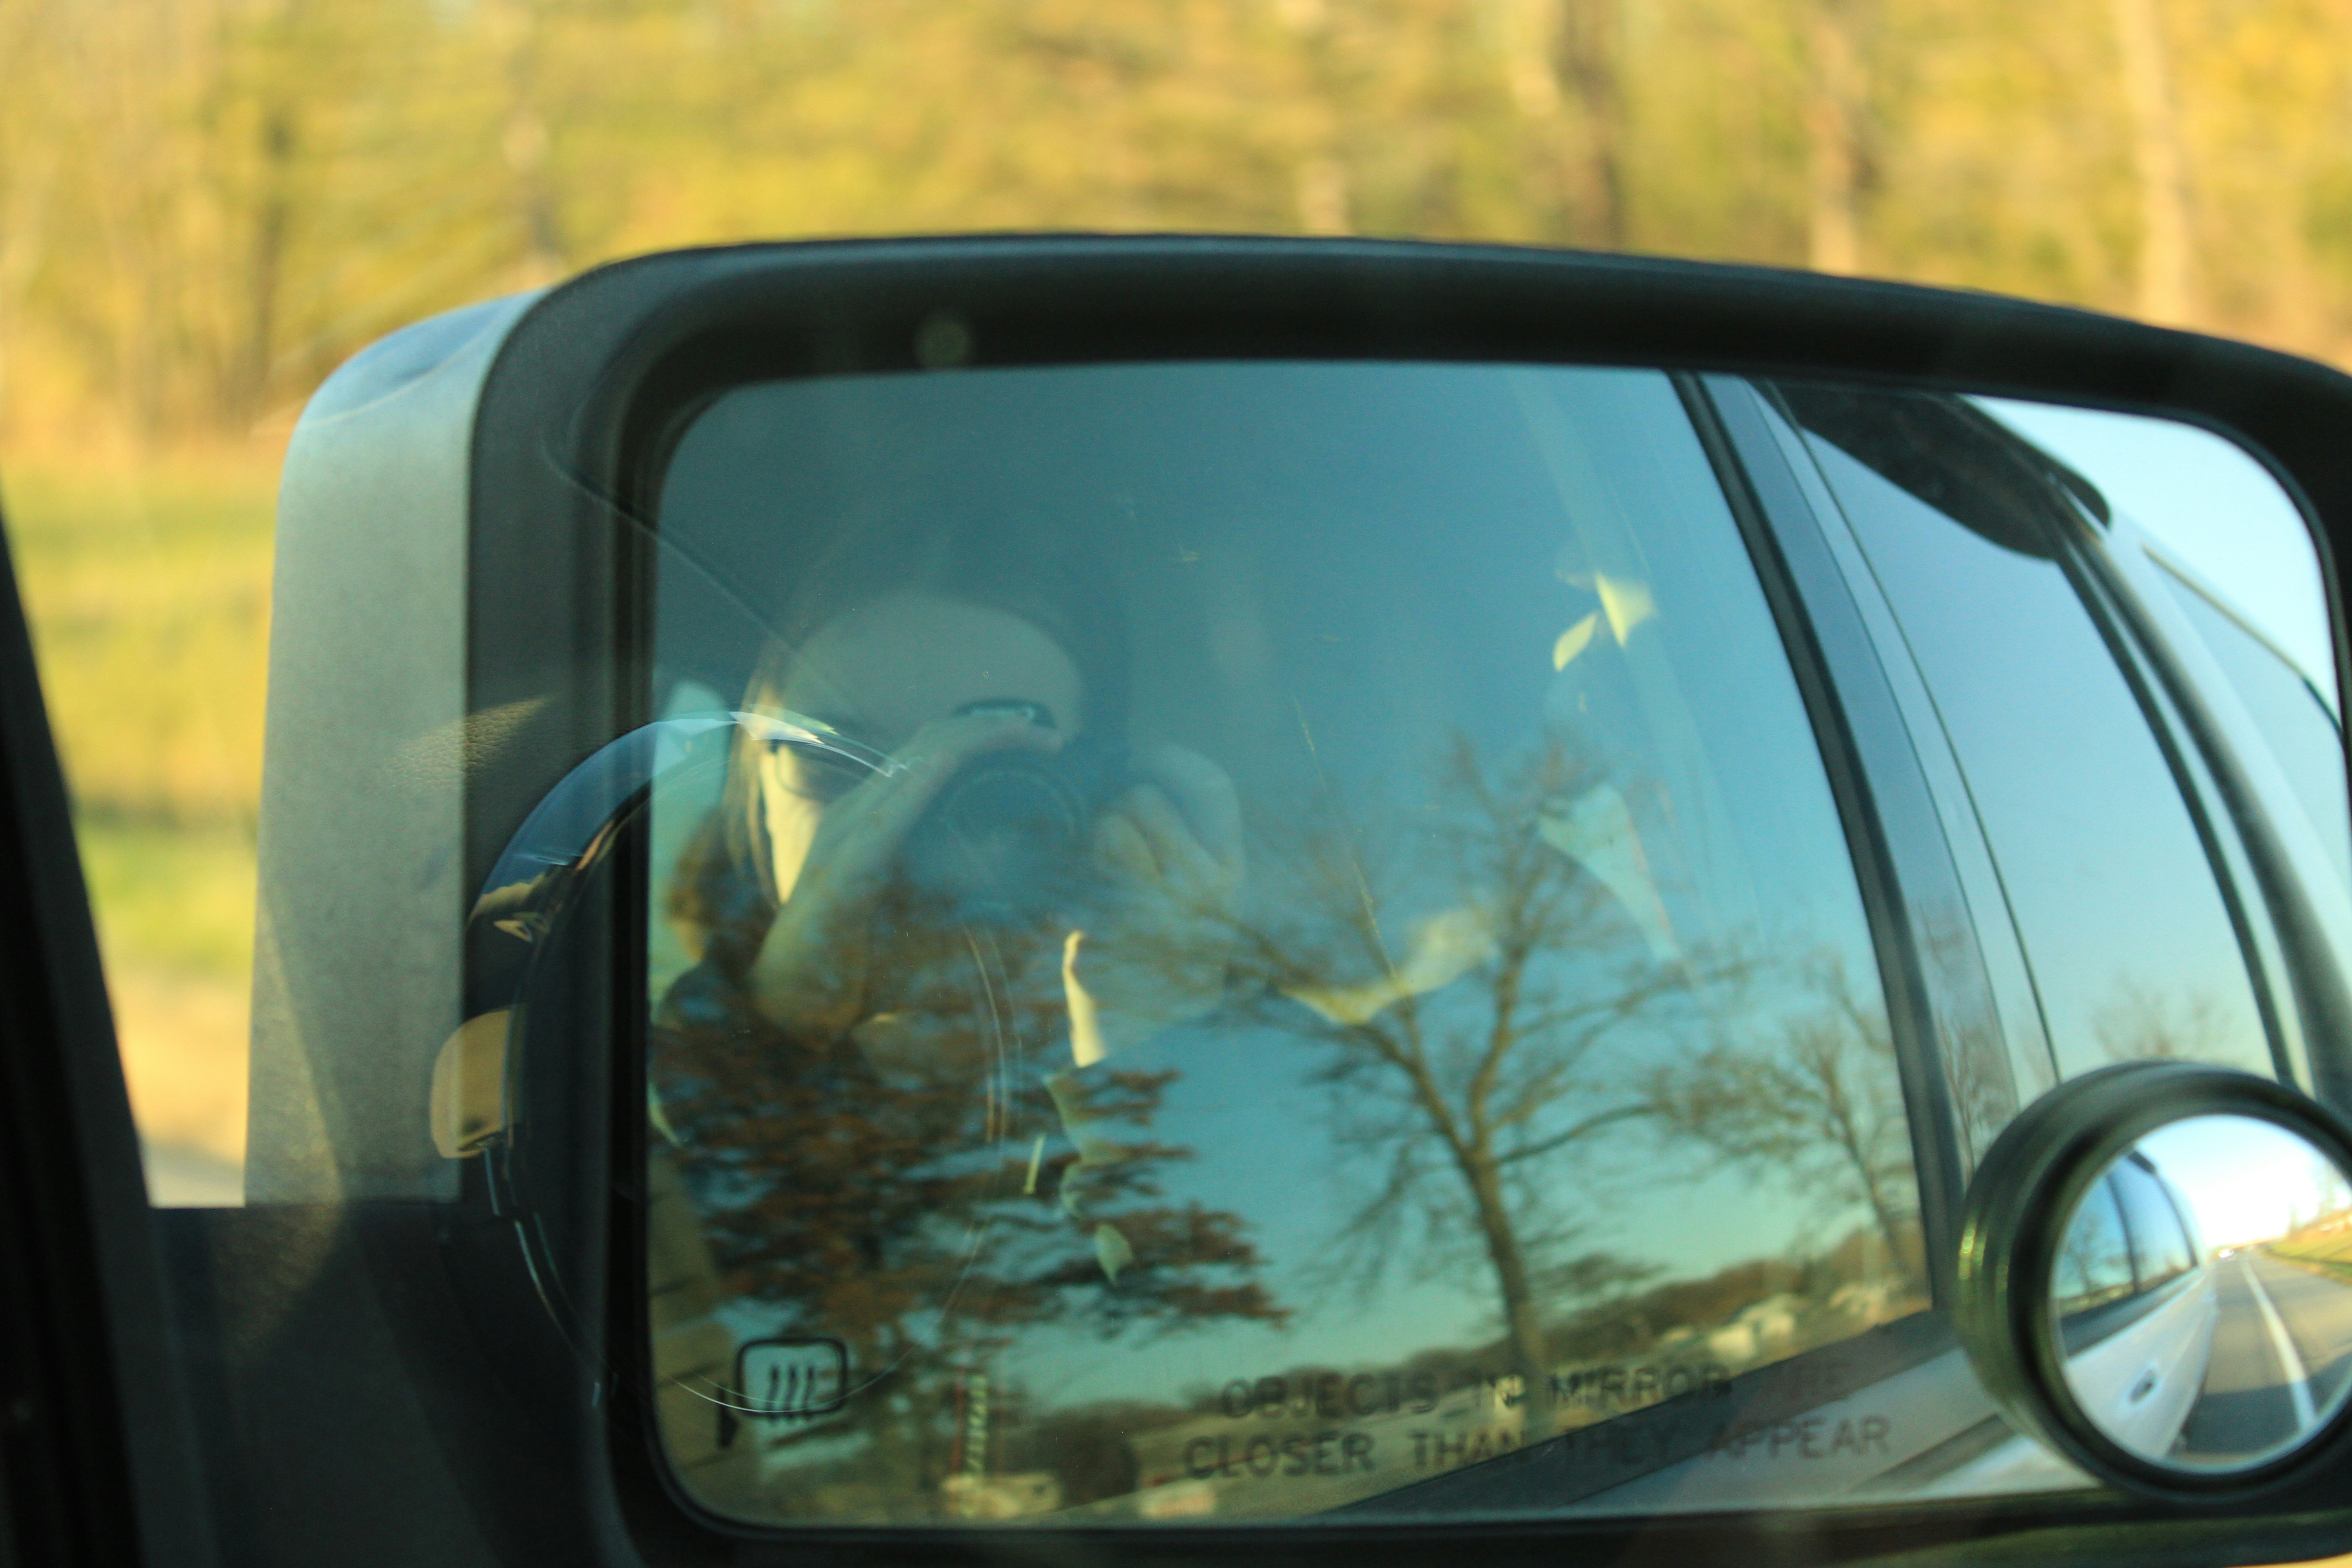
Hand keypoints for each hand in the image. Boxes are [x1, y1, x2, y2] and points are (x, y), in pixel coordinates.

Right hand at [748, 708, 1060, 1036]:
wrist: (790, 1004)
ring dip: (972, 741)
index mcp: (874, 818)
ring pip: (913, 764)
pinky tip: (948, 763)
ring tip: (1024, 733)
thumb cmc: (856, 963)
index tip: (1044, 740)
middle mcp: (857, 815)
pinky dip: (919, 784)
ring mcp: (845, 837)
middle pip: (929, 745)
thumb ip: (971, 908)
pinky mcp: (843, 872)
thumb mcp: (925, 924)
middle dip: (993, 729)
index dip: (985, 733)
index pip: (932, 753)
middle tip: (1053, 736)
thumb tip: (1044, 912)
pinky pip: (884, 817)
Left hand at [1062, 742, 1245, 1063]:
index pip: (1212, 789)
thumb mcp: (1204, 899)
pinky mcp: (1106, 930)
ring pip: (1110, 828)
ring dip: (1100, 838)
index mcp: (1227, 873)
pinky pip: (1079, 875)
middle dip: (1125, 805)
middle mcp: (1197, 887)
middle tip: (1121, 829)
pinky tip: (1088, 907)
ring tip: (1106, 867)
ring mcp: (1151, 907)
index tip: (1151, 756)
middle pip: (1146, 801)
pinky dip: (1077, 884)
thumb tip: (1147, 781)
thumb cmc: (1175, 953)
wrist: (1156, 1032)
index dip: (1178, 762)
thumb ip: (1190, 848)